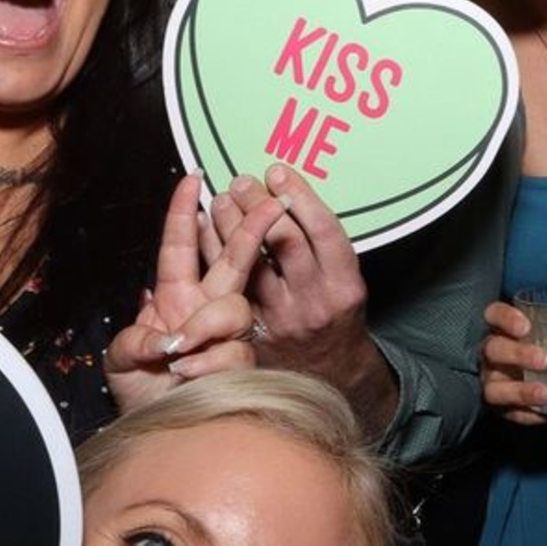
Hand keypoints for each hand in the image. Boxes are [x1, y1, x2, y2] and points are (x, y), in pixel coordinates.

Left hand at [105, 175, 281, 410]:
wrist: (161, 436)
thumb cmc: (140, 396)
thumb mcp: (120, 360)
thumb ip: (135, 339)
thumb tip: (164, 331)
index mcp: (173, 298)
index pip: (181, 247)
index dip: (183, 213)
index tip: (191, 180)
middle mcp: (204, 310)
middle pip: (233, 259)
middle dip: (250, 228)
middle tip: (271, 202)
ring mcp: (225, 336)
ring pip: (234, 308)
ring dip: (205, 326)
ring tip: (176, 353)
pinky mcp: (241, 364)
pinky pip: (233, 351)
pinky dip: (205, 362)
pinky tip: (186, 375)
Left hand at [211, 165, 370, 374]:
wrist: (330, 372)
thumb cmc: (336, 313)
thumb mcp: (345, 281)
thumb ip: (322, 245)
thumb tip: (285, 192)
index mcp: (344, 283)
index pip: (323, 231)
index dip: (300, 196)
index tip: (278, 172)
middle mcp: (314, 300)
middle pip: (283, 241)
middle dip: (259, 203)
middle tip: (242, 181)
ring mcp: (280, 318)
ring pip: (249, 262)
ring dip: (230, 223)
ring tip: (222, 197)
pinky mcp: (252, 332)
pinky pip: (225, 283)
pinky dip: (211, 251)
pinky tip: (201, 226)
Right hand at [479, 301, 546, 425]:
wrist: (530, 382)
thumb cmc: (546, 351)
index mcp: (504, 330)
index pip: (494, 314)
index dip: (506, 318)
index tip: (526, 326)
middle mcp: (492, 355)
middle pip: (493, 349)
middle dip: (517, 354)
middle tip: (546, 360)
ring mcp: (492, 382)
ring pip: (493, 388)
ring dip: (519, 391)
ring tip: (545, 393)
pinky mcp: (500, 408)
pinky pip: (509, 414)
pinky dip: (527, 415)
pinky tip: (545, 414)